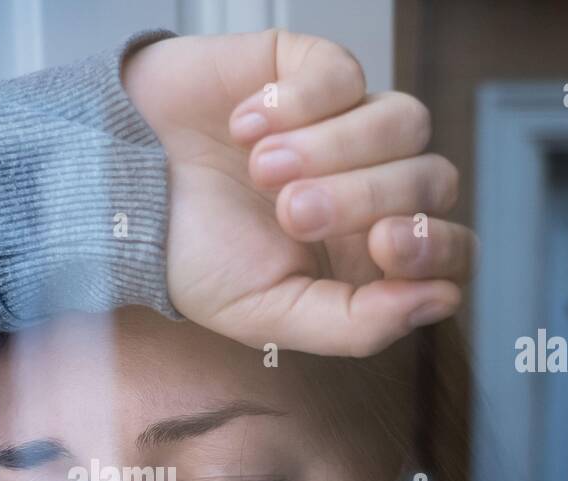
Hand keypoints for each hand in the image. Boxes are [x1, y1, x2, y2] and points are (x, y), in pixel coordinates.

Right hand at [122, 31, 475, 356]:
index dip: (437, 245)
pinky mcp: (313, 69)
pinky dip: (296, 103)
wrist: (115, 188)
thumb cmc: (187, 253)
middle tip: (290, 211)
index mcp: (365, 255)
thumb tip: (443, 301)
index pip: (451, 248)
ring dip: (333, 149)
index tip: (385, 246)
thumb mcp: (265, 316)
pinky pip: (345, 74)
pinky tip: (243, 125)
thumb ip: (355, 324)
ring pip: (404, 120)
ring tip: (262, 170)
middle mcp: (371, 186)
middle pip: (433, 179)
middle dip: (363, 196)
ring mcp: (348, 123)